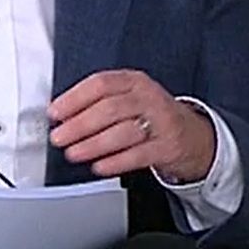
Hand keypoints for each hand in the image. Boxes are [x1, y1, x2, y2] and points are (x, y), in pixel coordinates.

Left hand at [48, 69, 215, 182]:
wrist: (193, 136)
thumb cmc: (152, 116)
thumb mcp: (130, 99)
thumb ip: (99, 103)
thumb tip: (62, 115)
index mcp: (134, 81)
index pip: (100, 84)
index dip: (74, 98)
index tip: (55, 112)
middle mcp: (148, 98)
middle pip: (109, 108)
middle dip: (79, 124)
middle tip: (59, 137)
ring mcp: (161, 122)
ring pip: (123, 132)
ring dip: (94, 144)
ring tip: (74, 153)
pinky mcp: (168, 146)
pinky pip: (138, 155)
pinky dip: (116, 161)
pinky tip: (99, 166)